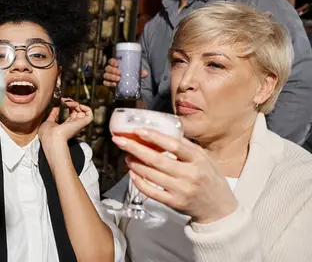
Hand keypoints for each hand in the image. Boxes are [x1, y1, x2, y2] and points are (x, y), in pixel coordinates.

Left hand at [38, 98, 92, 145]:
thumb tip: (56, 106)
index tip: (62, 101)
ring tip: (68, 102)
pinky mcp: (82, 124)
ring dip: (76, 104)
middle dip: (72, 102)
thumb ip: (53, 114)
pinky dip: (86, 108)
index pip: (72, 113)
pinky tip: (78, 105)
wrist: (51, 138)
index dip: (69, 105)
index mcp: (66, 125)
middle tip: (64, 100)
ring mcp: (78, 124)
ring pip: (82, 111)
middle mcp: (73, 125)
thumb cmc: (47, 134)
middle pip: (77, 111)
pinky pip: (90, 115)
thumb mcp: (49, 121)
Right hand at [103, 58, 147, 86]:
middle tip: (119, 73)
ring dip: (111, 77)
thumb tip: (145, 73)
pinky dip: (109, 83)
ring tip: (118, 79)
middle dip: (113, 70)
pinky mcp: (108, 84)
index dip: (112, 62)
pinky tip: (115, 84)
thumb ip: (139, 73)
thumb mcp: (135, 74)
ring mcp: (108, 77)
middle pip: (108, 68)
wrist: (126, 87)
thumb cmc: (129, 77)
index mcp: (115, 66)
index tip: (117, 64)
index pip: (111, 61)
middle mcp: (110, 70)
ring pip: (106, 75)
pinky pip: (105, 83)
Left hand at [112, 128, 237, 223]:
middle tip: (120, 141)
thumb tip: (160, 134)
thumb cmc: (210, 179)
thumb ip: (185, 147)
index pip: (174, 145)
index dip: (154, 137)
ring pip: (151, 175)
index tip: (138, 131)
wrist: (219, 209)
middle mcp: (190, 174)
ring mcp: (182, 190)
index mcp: (198, 160)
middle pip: (157, 160)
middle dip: (135, 149)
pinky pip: (151, 192)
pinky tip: (133, 174)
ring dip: (135, 165)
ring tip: (127, 157)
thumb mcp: (205, 158)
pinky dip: (139, 182)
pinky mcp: (175, 203)